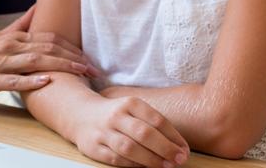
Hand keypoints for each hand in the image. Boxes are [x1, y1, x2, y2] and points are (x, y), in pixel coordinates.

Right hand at [0, 6, 98, 93]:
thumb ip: (21, 23)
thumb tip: (39, 8)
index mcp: (14, 37)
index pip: (49, 38)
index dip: (71, 46)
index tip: (87, 56)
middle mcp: (10, 47)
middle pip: (48, 49)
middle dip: (74, 58)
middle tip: (93, 67)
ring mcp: (0, 63)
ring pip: (35, 61)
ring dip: (61, 67)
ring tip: (81, 72)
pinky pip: (13, 80)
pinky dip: (31, 80)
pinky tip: (47, 82)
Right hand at [73, 97, 189, 167]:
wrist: (81, 114)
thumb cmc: (117, 115)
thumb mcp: (133, 110)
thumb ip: (154, 125)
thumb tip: (179, 148)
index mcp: (129, 103)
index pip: (156, 120)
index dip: (173, 137)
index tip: (184, 151)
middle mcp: (115, 115)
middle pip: (144, 133)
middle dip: (165, 149)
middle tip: (178, 160)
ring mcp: (103, 131)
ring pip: (129, 148)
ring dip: (151, 160)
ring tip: (165, 166)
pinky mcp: (93, 147)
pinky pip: (116, 159)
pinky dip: (132, 165)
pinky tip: (143, 167)